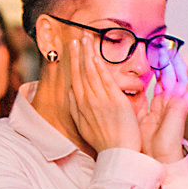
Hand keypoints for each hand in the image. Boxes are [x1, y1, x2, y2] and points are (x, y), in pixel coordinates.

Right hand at [66, 39, 140, 154]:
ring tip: (86, 38)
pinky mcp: (113, 100)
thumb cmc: (103, 141)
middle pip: (81, 71)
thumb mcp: (82, 125)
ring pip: (91, 71)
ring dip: (88, 53)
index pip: (75, 77)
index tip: (73, 48)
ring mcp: (100, 99)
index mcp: (80, 105)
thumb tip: (71, 92)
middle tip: (78, 36)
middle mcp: (87, 100)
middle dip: (79, 52)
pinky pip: (104, 78)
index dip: (74, 61)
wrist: (117, 152)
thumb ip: (76, 108)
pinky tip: (96, 53)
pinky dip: (99, 65)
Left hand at [137, 54, 187, 165]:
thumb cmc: (143, 143)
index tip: (151, 51)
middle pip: (169, 75)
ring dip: (176, 63)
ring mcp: (177, 103)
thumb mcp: (135, 116)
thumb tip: (123, 89)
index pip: (159, 79)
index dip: (156, 65)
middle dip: (165, 59)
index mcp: (158, 103)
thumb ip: (134, 102)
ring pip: (179, 78)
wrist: (153, 158)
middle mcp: (168, 101)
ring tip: (171, 49)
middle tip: (160, 43)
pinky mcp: (183, 107)